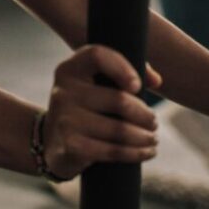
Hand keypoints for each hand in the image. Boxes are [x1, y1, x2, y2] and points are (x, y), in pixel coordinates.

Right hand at [40, 45, 160, 179]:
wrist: (52, 143)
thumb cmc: (85, 108)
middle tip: (153, 122)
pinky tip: (147, 151)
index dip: (122, 67)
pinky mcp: (71, 146)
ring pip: (119, 130)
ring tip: (152, 138)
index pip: (97, 55)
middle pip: (118, 100)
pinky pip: (113, 151)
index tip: (138, 86)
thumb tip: (156, 81)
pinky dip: (136, 153)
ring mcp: (65, 120)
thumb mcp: (95, 84)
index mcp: (70, 70)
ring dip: (144, 137)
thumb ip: (124, 73)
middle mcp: (63, 91)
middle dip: (145, 114)